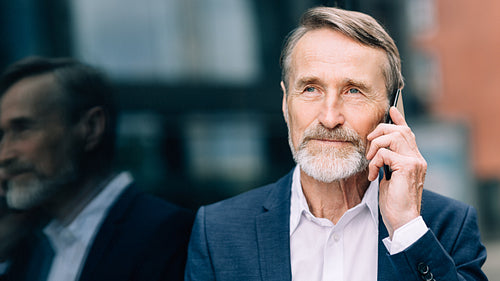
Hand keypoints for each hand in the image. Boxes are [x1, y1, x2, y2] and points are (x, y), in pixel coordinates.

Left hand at [366, 107, 426, 237]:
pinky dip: (375, 162)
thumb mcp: (390, 178)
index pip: (408, 132)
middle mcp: (418, 158)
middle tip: (369, 145)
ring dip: (376, 146)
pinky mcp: (407, 167)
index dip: (399, 119)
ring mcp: (415, 161)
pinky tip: (374, 175)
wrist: (403, 220)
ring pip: (393, 136)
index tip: (391, 109)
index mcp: (414, 159)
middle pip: (400, 130)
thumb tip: (377, 151)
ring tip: (371, 161)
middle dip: (380, 131)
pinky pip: (385, 153)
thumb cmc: (395, 202)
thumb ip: (388, 163)